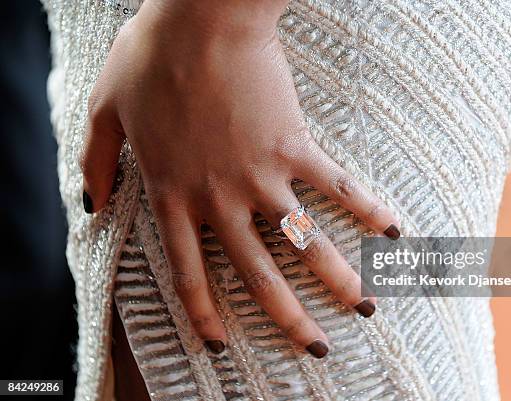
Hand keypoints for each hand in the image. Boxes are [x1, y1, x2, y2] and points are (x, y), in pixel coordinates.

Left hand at [81, 0, 399, 357]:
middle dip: (288, 317)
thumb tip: (90, 204)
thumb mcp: (104, 111)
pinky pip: (338, 186)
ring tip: (366, 307)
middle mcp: (220, 199)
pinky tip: (394, 232)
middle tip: (315, 346)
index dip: (205, 313)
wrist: (200, 18)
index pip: (189, 272)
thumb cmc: (150, 57)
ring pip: (304, 242)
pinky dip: (368, 209)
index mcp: (173, 194)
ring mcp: (261, 176)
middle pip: (258, 274)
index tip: (223, 344)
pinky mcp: (295, 147)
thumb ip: (96, 164)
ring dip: (338, 278)